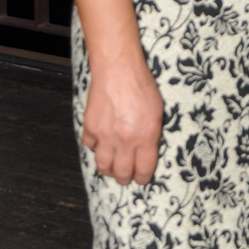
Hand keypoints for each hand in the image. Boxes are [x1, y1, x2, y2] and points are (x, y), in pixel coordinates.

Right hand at [82, 57, 163, 184]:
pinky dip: (95, 148)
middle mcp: (125, 140)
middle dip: (125, 178)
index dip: (143, 178)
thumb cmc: (142, 87)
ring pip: (103, 166)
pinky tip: (101, 143)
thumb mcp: (158, 112)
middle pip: (122, 173)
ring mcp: (105, 135)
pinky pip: (90, 147)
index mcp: (146, 137)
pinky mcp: (90, 127)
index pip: (144, 170)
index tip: (142, 179)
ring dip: (109, 169)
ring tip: (112, 167)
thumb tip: (147, 152)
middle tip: (126, 177)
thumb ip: (152, 135)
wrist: (118, 70)